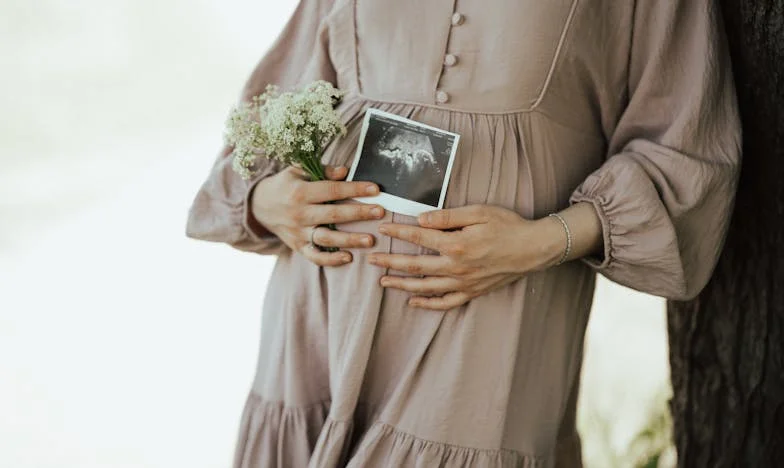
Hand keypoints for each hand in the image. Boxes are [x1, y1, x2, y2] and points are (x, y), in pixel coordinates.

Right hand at [250, 165, 385, 265]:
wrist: (259, 206)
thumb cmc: (285, 185)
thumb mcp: (298, 171)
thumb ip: (322, 171)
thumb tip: (345, 171)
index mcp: (300, 192)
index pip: (332, 190)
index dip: (354, 189)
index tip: (375, 189)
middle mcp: (299, 214)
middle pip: (333, 215)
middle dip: (358, 213)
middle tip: (380, 212)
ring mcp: (298, 232)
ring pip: (326, 239)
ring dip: (349, 240)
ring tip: (370, 240)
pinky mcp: (297, 246)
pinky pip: (315, 256)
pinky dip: (330, 260)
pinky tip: (348, 258)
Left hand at [367, 205, 565, 309]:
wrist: (534, 249)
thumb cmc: (508, 226)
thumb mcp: (478, 213)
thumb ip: (448, 217)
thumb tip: (421, 219)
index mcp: (456, 245)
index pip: (419, 238)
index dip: (398, 233)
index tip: (382, 228)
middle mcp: (456, 267)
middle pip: (415, 266)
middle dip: (390, 262)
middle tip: (371, 259)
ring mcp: (463, 283)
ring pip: (425, 287)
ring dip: (401, 284)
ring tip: (382, 281)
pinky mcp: (472, 292)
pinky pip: (445, 303)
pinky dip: (427, 303)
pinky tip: (412, 300)